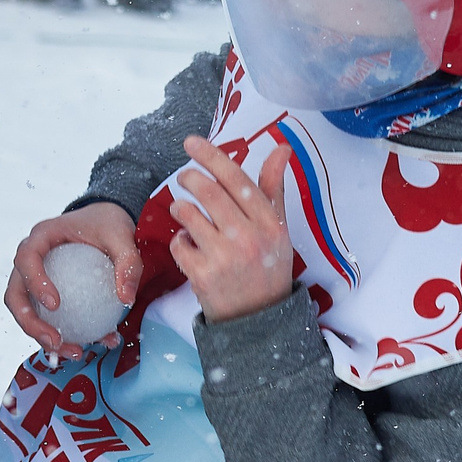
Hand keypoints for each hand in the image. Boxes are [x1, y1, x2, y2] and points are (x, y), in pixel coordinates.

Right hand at [5, 201, 141, 359]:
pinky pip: (47, 318)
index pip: (26, 258)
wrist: (105, 222)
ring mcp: (34, 278)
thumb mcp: (123, 237)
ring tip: (75, 351)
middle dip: (30, 323)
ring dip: (43, 336)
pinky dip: (64, 335)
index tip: (55, 305)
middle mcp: (30, 258)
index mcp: (42, 237)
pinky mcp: (44, 294)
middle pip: (15, 294)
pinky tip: (90, 346)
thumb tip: (126, 300)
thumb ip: (128, 263)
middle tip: (56, 341)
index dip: (34, 282)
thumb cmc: (109, 225)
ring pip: (26, 312)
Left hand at [169, 135, 293, 324]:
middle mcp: (248, 238)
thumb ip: (273, 188)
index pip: (237, 180)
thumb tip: (282, 148)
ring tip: (185, 212)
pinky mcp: (203, 276)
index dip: (212, 157)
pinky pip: (179, 244)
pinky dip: (180, 240)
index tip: (191, 142)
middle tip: (184, 177)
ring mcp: (225, 258)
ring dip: (181, 208)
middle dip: (190, 178)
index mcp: (269, 224)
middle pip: (209, 193)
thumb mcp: (278, 229)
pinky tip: (191, 246)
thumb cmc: (268, 267)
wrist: (259, 319)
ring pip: (189, 215)